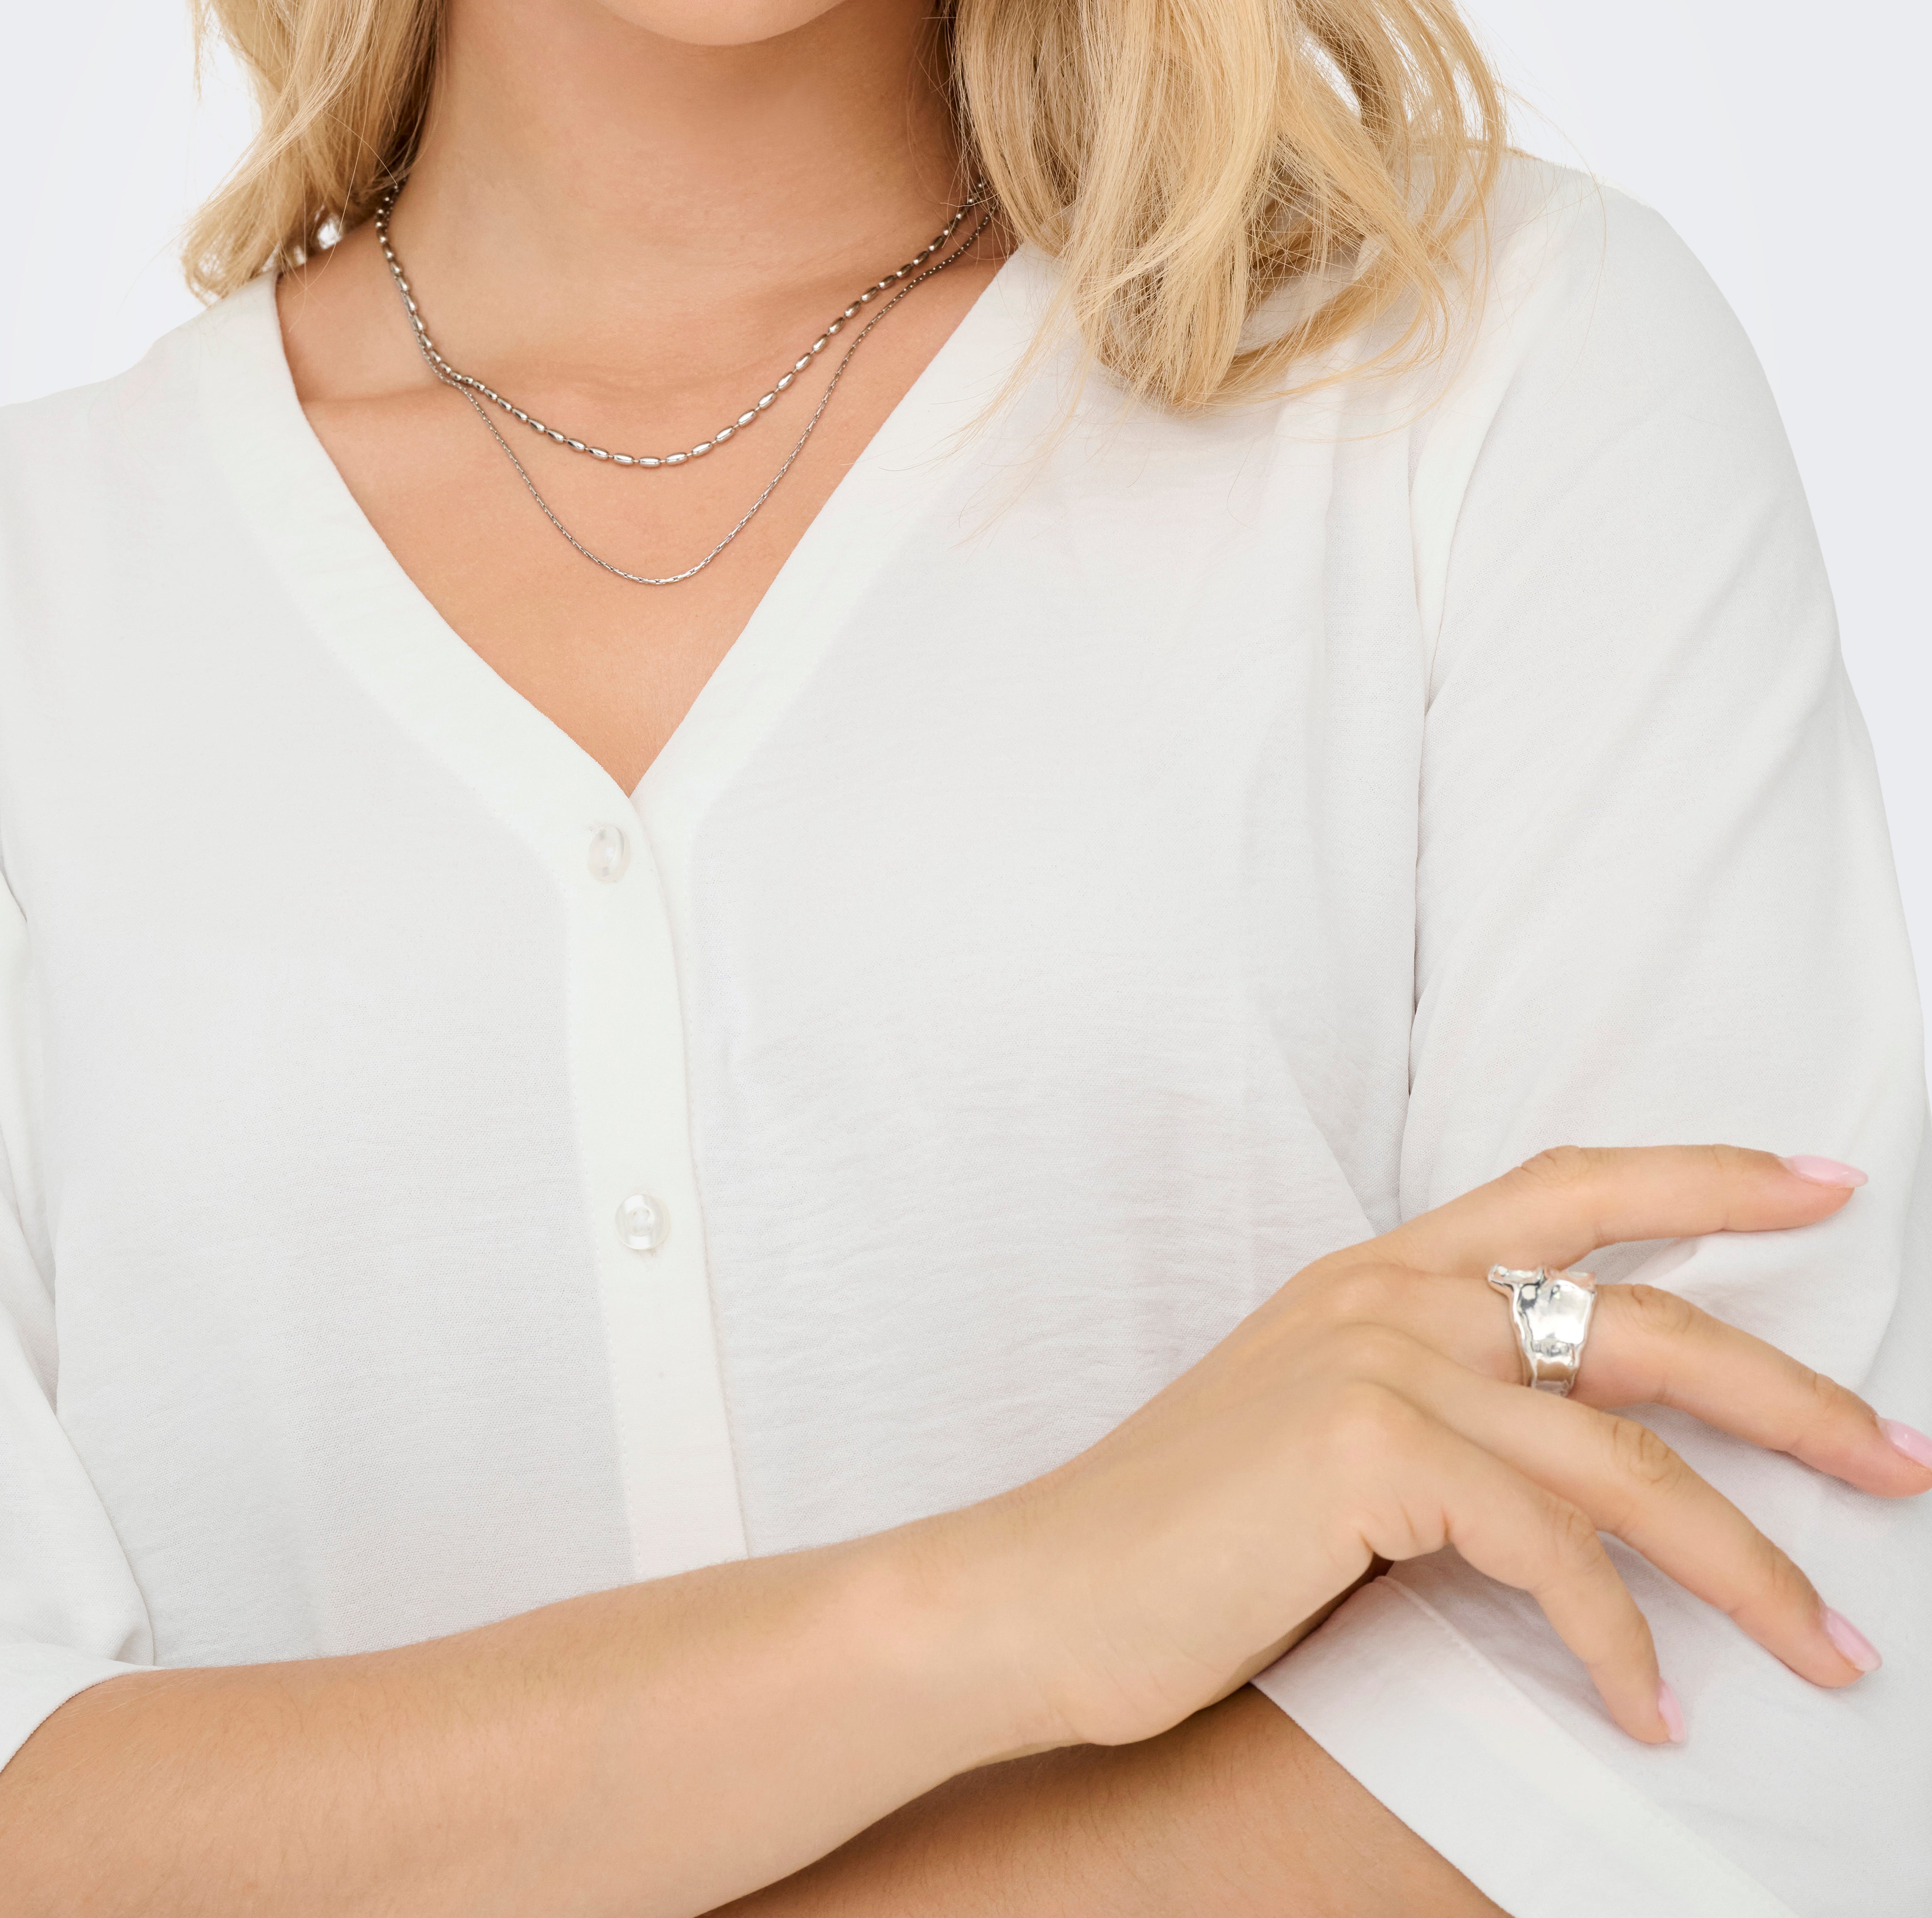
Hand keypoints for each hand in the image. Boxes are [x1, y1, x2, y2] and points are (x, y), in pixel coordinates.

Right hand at [957, 1144, 1929, 1752]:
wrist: (1038, 1591)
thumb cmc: (1182, 1540)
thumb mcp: (1323, 1437)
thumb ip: (1444, 1416)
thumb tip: (1588, 1466)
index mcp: (1380, 1271)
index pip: (1569, 1187)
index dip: (1707, 1176)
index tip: (1828, 1186)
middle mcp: (1391, 1292)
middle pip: (1646, 1323)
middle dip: (1796, 1395)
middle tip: (1904, 1459)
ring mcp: (1381, 1363)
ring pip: (1629, 1459)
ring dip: (1752, 1567)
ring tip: (1832, 1650)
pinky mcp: (1370, 1454)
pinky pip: (1554, 1555)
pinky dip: (1621, 1646)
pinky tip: (1649, 1708)